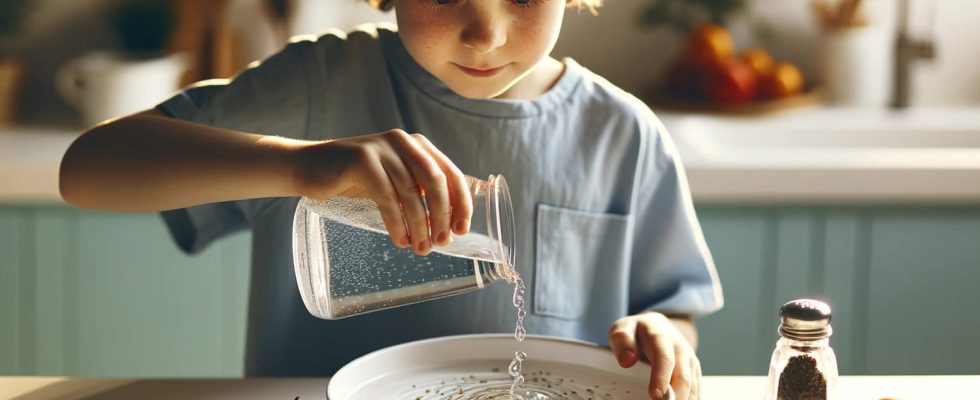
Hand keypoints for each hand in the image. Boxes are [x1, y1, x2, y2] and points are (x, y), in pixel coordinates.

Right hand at [292, 129, 470, 255]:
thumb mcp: (393, 179)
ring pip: (411, 192)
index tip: (462, 230)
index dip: (461, 203)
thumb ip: (418, 191)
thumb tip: (446, 226)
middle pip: (435, 181)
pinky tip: (400, 240)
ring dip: (419, 225)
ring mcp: (382, 148)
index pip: (451, 173)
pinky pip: (387, 196)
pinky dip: (397, 222)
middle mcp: (403, 142)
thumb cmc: (354, 179)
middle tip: (440, 242)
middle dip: (442, 215)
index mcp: (418, 146)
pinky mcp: (361, 159)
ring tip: (420, 248)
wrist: (308, 166)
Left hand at [608, 312, 700, 399]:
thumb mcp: (623, 327)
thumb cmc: (638, 331)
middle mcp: (681, 350)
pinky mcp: (694, 373)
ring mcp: (690, 362)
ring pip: (692, 388)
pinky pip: (696, 392)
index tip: (655, 395)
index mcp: (661, 338)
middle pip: (683, 378)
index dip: (661, 378)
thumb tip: (627, 361)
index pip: (664, 358)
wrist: (658, 326)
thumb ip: (622, 340)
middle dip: (676, 397)